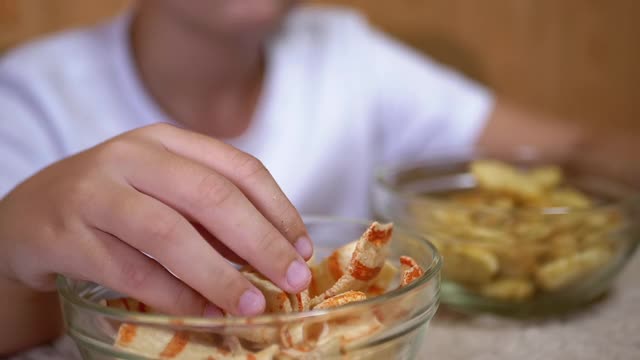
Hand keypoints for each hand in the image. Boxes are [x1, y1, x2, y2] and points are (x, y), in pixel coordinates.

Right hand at [0, 123, 312, 316]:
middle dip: (261, 242)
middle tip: (293, 281)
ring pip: (169, 233)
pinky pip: (131, 270)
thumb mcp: (165, 192)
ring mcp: (94, 191)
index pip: (239, 168)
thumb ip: (213, 214)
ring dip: (219, 275)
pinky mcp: (65, 233)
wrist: (30, 215)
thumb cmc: (115, 203)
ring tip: (254, 305)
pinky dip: (173, 294)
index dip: (279, 210)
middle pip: (210, 196)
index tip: (303, 248)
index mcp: (167, 140)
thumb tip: (277, 252)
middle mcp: (131, 156)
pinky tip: (203, 312)